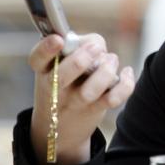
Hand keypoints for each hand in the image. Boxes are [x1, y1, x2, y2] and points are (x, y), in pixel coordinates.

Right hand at [28, 33, 134, 164]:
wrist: (60, 125)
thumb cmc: (66, 79)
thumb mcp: (60, 62)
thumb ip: (77, 45)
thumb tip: (96, 45)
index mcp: (44, 69)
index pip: (37, 58)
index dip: (46, 48)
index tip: (58, 39)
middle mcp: (55, 87)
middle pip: (62, 76)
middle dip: (81, 59)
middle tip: (95, 48)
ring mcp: (74, 101)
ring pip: (89, 91)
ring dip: (105, 71)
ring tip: (111, 60)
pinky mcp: (94, 109)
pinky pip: (112, 100)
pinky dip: (125, 85)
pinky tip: (127, 71)